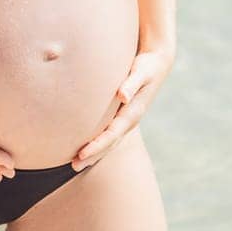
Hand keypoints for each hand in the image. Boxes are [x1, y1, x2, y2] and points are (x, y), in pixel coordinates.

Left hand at [71, 46, 173, 171]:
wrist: (158, 64)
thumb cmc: (147, 66)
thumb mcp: (141, 72)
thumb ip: (131, 84)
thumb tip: (122, 96)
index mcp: (133, 113)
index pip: (111, 135)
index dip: (96, 146)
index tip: (81, 155)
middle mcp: (130, 120)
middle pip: (110, 143)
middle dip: (93, 155)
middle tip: (73, 166)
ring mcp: (127, 119)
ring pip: (110, 141)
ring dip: (94, 152)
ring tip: (77, 162)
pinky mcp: (123, 115)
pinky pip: (110, 133)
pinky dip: (99, 142)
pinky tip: (87, 145)